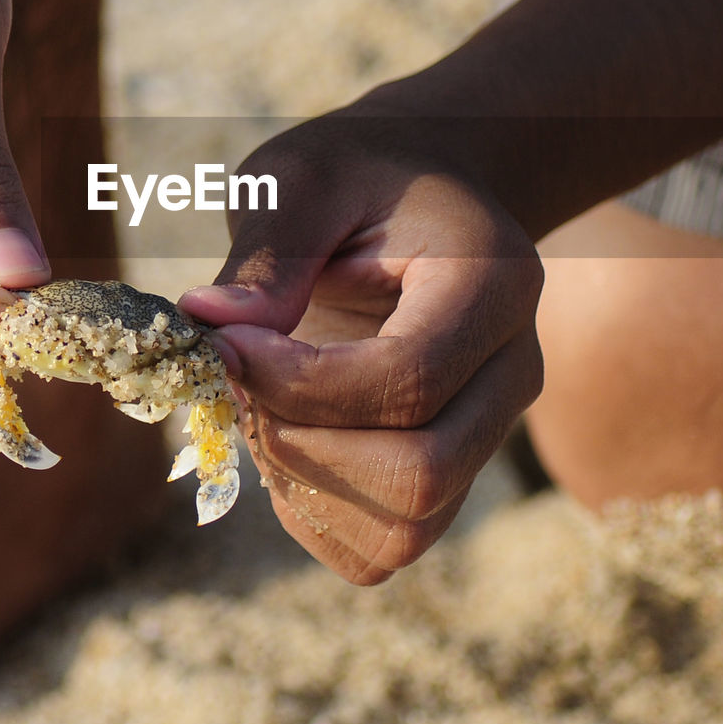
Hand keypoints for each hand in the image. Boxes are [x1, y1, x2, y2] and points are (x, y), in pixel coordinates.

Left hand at [180, 107, 543, 583]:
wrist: (417, 194)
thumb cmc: (356, 175)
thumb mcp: (303, 176)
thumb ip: (267, 249)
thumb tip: (210, 327)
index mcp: (492, 283)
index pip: (409, 379)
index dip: (297, 382)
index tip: (223, 343)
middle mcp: (511, 369)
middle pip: (422, 471)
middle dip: (299, 441)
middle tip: (237, 379)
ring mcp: (489, 430)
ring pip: (407, 529)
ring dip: (301, 485)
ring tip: (257, 406)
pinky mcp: (453, 472)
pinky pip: (386, 548)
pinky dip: (314, 516)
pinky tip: (282, 438)